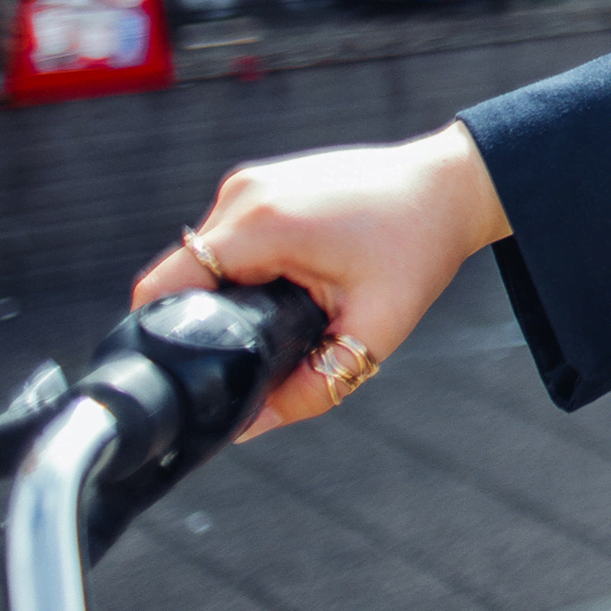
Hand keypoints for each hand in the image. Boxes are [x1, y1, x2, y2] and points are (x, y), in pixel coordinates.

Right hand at [132, 122, 513, 437]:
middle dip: (202, 321)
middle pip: (181, 276)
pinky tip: (282, 289)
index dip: (158, 334)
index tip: (181, 371)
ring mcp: (251, 182)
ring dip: (225, 293)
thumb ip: (313, 387)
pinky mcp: (263, 183)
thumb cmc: (420, 247)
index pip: (163, 286)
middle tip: (246, 355)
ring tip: (276, 319)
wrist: (451, 185)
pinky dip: (243, 268)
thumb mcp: (376, 329)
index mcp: (261, 224)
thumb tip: (250, 427)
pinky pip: (228, 238)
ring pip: (204, 257)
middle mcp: (244, 194)